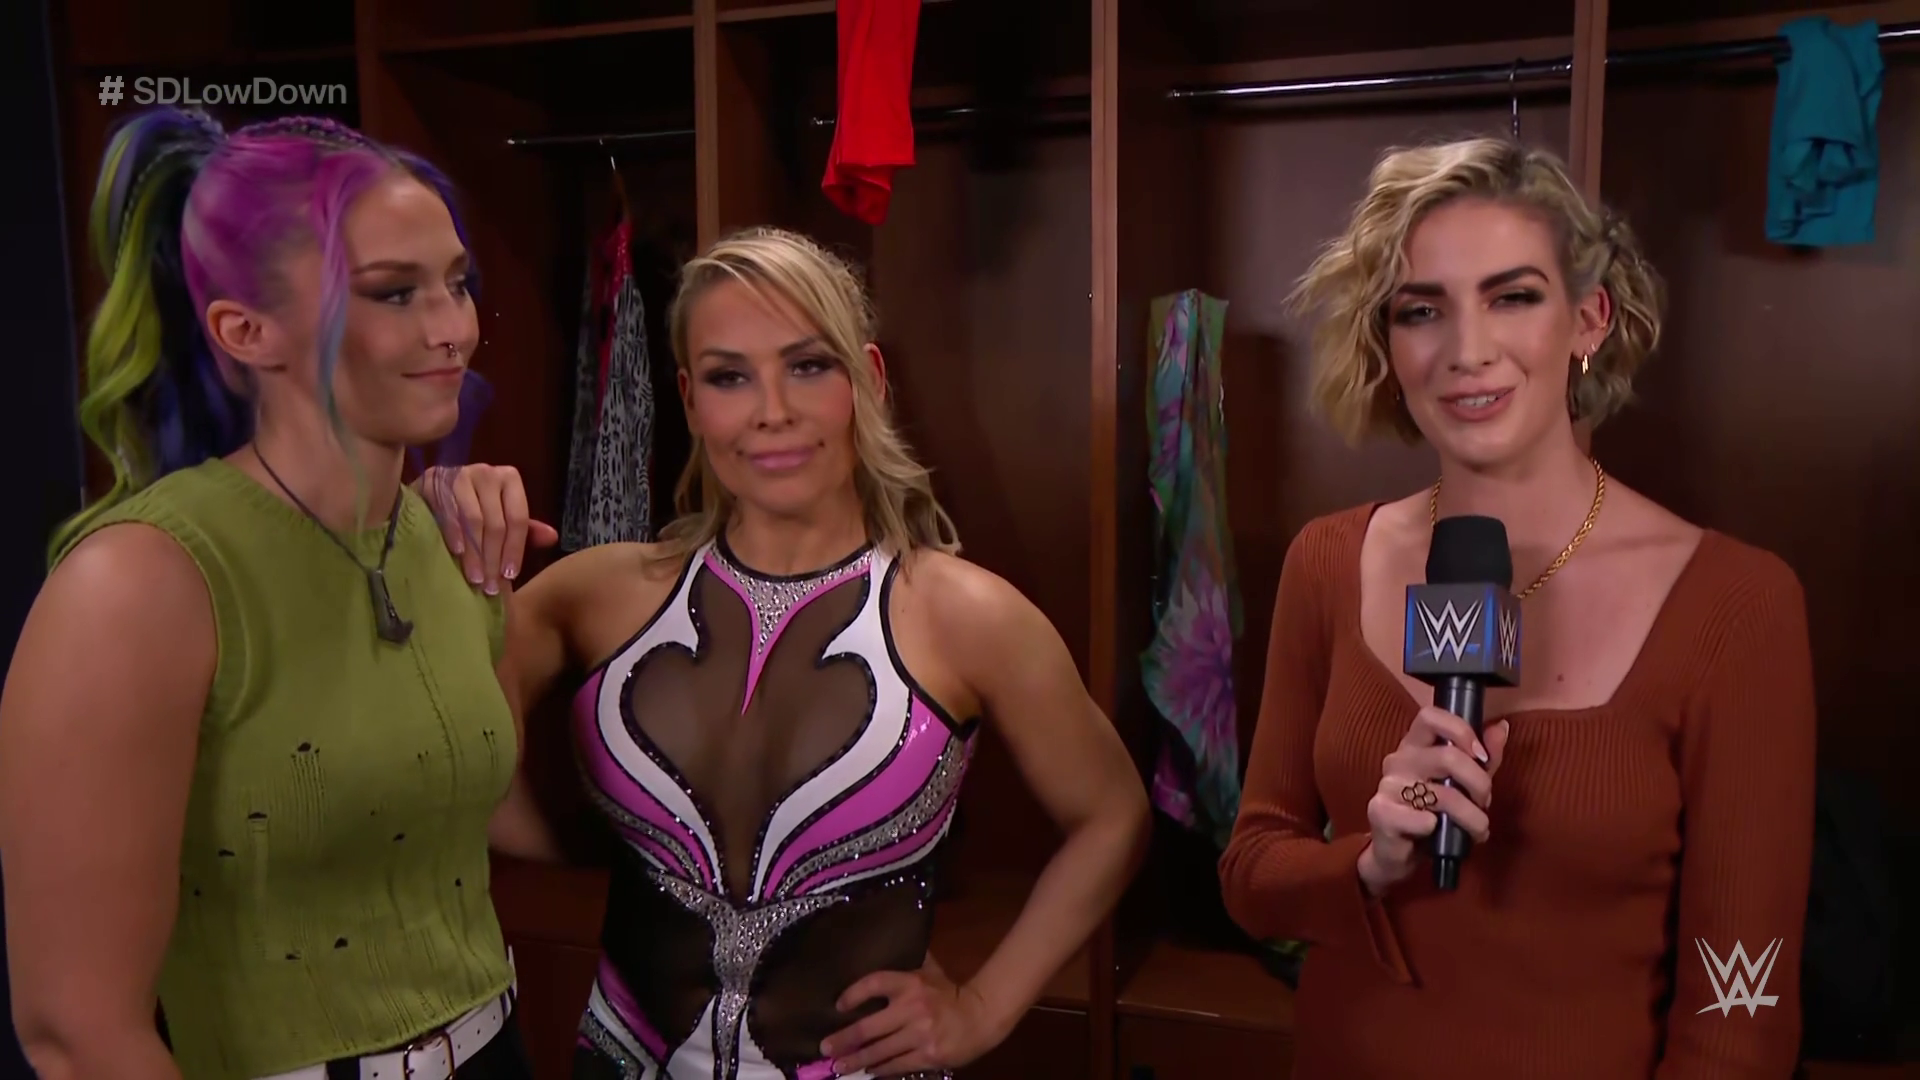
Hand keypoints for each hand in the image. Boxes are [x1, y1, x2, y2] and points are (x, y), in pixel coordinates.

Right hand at [416, 465, 557, 594]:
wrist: (431, 491)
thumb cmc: (473, 506)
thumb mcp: (502, 515)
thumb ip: (525, 528)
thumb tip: (552, 537)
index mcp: (509, 478)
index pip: (518, 518)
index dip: (515, 549)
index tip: (510, 575)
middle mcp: (487, 472)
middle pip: (496, 522)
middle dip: (494, 558)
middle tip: (490, 585)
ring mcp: (460, 475)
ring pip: (474, 520)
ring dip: (475, 554)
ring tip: (475, 578)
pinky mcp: (434, 481)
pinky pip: (448, 513)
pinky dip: (454, 535)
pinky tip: (457, 554)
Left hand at [820, 957, 999, 1075]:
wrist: (981, 1017)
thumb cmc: (950, 993)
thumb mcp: (930, 971)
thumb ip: (909, 961)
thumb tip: (889, 944)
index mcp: (911, 982)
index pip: (874, 984)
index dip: (853, 994)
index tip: (838, 1005)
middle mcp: (913, 1008)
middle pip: (869, 1028)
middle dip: (844, 1039)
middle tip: (825, 1047)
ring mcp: (920, 1035)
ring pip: (880, 1051)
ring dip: (857, 1060)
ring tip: (839, 1066)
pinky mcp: (928, 1056)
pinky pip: (897, 1065)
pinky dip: (880, 1069)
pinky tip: (868, 1071)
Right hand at [1358, 707, 1510, 895]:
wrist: (1399, 853)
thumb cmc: (1433, 813)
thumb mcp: (1464, 783)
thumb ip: (1484, 757)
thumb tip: (1501, 727)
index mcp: (1415, 745)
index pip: (1430, 716)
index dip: (1460, 730)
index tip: (1481, 755)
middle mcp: (1398, 760)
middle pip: (1447, 756)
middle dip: (1479, 783)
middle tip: (1485, 803)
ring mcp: (1387, 786)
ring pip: (1442, 795)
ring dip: (1471, 816)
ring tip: (1478, 830)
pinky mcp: (1380, 813)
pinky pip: (1421, 819)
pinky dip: (1438, 829)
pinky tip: (1440, 834)